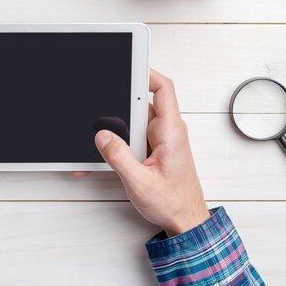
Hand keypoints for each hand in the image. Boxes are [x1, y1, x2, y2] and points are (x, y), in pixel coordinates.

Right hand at [95, 69, 209, 236]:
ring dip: (115, 129)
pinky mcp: (152, 148)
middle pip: (140, 103)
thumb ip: (120, 157)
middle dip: (118, 106)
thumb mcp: (141, 183)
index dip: (146, 72)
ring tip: (100, 142)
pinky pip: (132, 136)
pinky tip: (103, 155)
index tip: (127, 65)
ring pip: (132, 120)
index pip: (164, 89)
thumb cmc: (174, 203)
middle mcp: (166, 131)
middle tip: (100, 115)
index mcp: (170, 132)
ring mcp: (159, 139)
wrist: (185, 220)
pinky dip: (117, 143)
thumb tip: (103, 135)